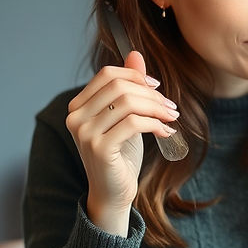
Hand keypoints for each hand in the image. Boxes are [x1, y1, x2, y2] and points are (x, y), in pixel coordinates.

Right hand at [65, 51, 178, 234]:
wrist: (113, 193)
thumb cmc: (120, 155)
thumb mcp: (126, 117)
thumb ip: (128, 87)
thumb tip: (135, 54)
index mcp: (78, 106)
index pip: (108, 75)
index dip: (136, 77)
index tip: (158, 88)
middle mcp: (76, 117)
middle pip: (120, 86)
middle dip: (152, 94)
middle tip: (171, 107)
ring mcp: (85, 133)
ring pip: (128, 103)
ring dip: (157, 108)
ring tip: (171, 119)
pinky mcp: (100, 148)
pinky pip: (134, 123)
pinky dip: (155, 124)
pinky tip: (166, 133)